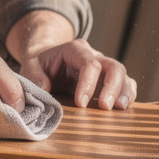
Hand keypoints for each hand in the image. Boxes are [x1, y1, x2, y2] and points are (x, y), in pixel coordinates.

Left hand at [20, 38, 135, 109]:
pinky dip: (127, 94)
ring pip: (122, 74)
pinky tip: (123, 108)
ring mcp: (103, 67)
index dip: (88, 84)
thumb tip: (45, 89)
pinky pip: (125, 83)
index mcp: (75, 49)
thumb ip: (35, 77)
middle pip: (112, 66)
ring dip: (123, 92)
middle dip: (112, 87)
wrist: (46, 61)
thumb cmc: (39, 65)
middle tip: (105, 107)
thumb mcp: (30, 67)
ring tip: (119, 109)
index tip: (81, 104)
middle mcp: (94, 56)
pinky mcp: (108, 80)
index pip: (89, 63)